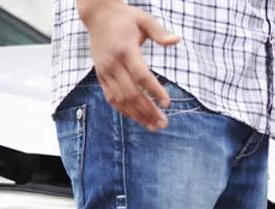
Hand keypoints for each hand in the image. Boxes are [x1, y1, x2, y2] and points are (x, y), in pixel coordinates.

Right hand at [81, 0, 180, 130]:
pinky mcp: (101, 76)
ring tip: (154, 126)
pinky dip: (125, 110)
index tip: (167, 103)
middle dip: (148, 110)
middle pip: (131, 92)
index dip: (154, 90)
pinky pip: (112, 98)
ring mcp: (105, 71)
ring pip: (120, 99)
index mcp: (125, 50)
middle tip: (164, 123)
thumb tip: (177, 39)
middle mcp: (113, 63)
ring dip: (138, 115)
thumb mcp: (144, 19)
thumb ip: (160, 32)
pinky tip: (139, 119)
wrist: (98, 16)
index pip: (141, 75)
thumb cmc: (125, 18)